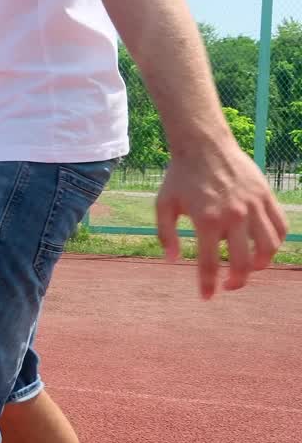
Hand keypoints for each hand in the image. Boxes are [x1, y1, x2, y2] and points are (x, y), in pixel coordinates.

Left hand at [156, 140, 288, 299]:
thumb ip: (165, 235)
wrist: (203, 145)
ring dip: (261, 265)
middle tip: (229, 286)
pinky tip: (264, 248)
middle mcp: (234, 215)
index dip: (208, 284)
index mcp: (206, 220)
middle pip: (243, 261)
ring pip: (268, 247)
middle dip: (237, 281)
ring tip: (248, 269)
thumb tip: (172, 261)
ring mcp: (253, 206)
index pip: (209, 263)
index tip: (207, 297)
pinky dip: (276, 242)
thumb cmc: (180, 177)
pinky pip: (280, 226)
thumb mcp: (163, 205)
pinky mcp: (266, 196)